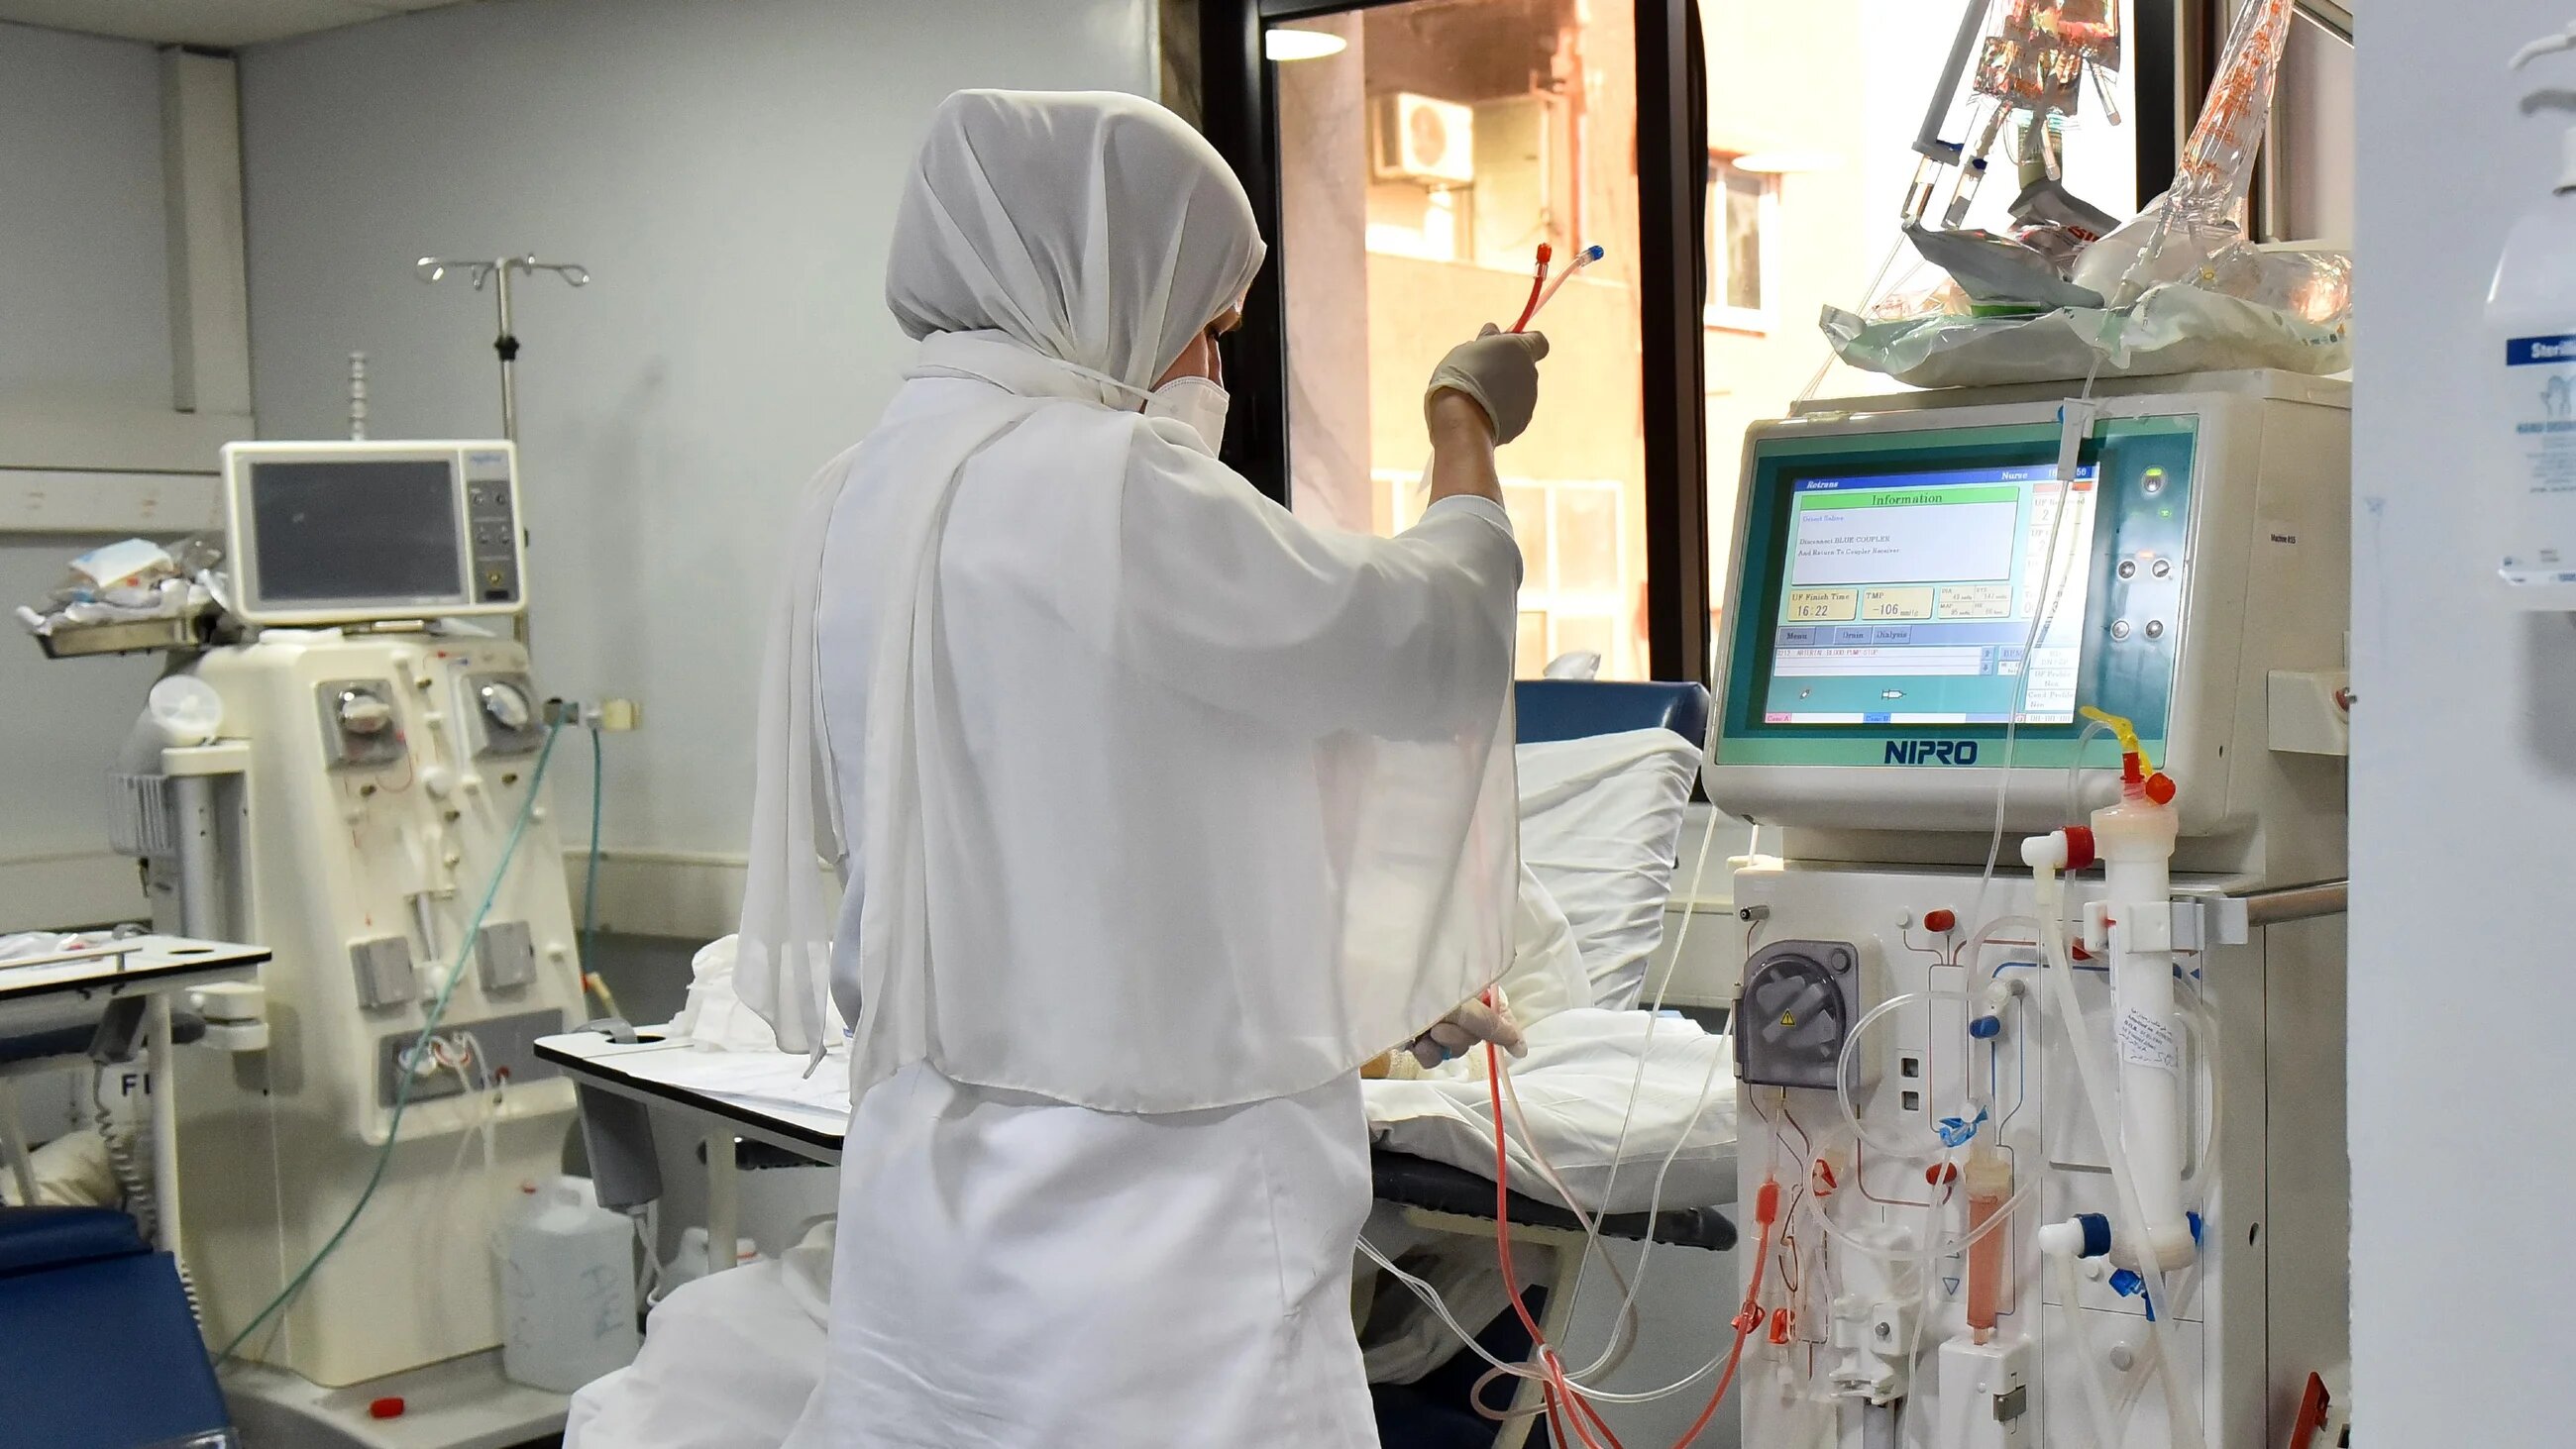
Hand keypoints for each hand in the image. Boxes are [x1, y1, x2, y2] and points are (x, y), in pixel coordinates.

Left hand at [1408, 992, 1527, 1068]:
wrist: (1373, 993)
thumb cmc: (1421, 990)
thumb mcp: (1460, 1005)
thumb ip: (1490, 1025)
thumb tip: (1521, 1047)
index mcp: (1468, 985)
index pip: (1498, 1008)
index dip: (1506, 1029)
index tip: (1517, 1050)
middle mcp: (1454, 1001)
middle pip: (1476, 1032)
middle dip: (1461, 1036)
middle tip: (1443, 1027)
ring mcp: (1434, 1018)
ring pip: (1454, 1047)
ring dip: (1443, 1045)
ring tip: (1426, 1033)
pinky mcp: (1415, 1034)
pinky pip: (1433, 1055)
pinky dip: (1426, 1052)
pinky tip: (1414, 1045)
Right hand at [1424, 325, 1548, 444]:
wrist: (1462, 420)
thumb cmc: (1461, 377)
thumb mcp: (1468, 349)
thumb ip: (1486, 340)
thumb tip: (1493, 331)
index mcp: (1521, 350)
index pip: (1539, 341)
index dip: (1525, 341)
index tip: (1506, 345)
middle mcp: (1531, 374)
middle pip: (1524, 367)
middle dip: (1506, 368)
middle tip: (1480, 372)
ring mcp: (1529, 400)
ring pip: (1517, 391)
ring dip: (1501, 390)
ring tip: (1475, 396)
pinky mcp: (1522, 422)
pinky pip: (1512, 411)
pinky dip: (1499, 411)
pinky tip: (1479, 413)